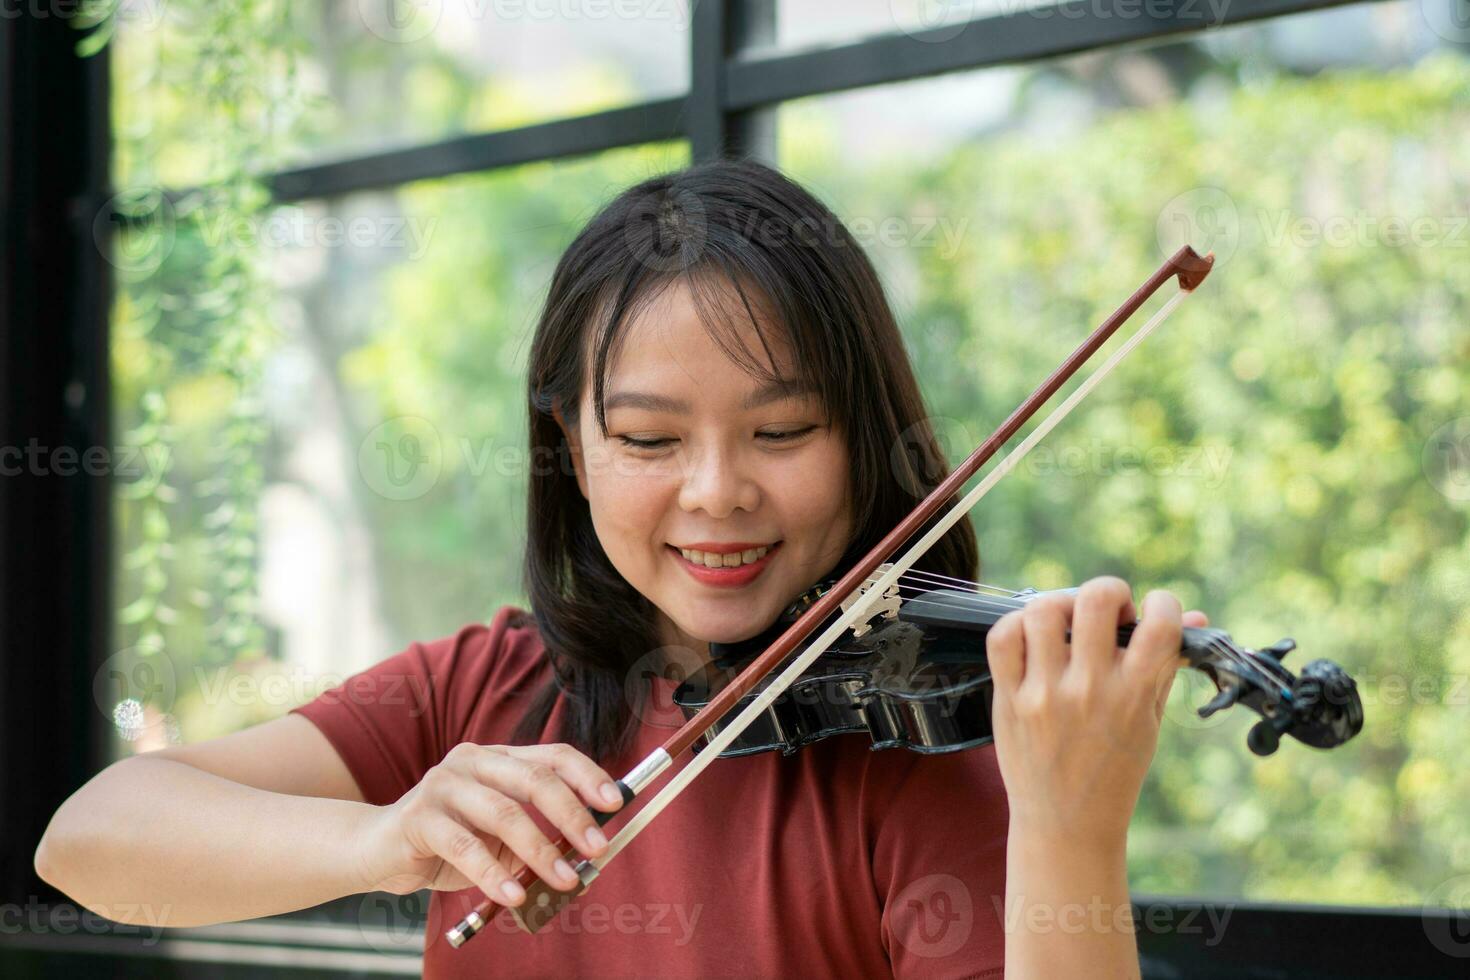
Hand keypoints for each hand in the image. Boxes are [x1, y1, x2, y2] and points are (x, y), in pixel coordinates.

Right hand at [353, 742, 623, 905]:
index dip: (588, 777)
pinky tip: (515, 895)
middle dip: (572, 814)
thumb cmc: (450, 843)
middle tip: (597, 848)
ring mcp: (444, 785)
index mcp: (499, 758)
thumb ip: (537, 838)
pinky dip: (495, 873)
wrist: (377, 850)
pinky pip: (465, 846)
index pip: (553, 756)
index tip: (615, 804)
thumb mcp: (500, 839)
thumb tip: (586, 858)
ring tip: (566, 880)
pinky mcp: (419, 817)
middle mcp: (473, 761)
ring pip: (504, 813)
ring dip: (541, 850)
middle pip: (534, 779)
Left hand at [986, 576, 1208, 847]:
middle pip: (1096, 601)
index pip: (1160, 626)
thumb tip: (1196, 614)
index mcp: (1134, 696)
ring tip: (1068, 621)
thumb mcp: (1150, 722)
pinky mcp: (1009, 699)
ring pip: (1044, 610)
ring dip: (1061, 603)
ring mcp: (1045, 694)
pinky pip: (1003, 637)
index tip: (1155, 609)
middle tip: (1108, 612)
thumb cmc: (1114, 771)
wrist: (1067, 824)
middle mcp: (1089, 690)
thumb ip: (1166, 665)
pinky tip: (1033, 637)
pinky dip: (1017, 624)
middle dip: (1110, 591)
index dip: (1164, 604)